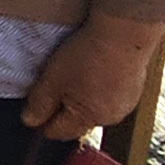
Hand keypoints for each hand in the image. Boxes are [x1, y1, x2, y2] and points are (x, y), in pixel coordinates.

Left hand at [21, 15, 164, 137]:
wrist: (124, 31)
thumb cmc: (87, 54)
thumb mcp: (53, 78)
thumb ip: (40, 103)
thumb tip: (30, 121)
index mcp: (87, 118)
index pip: (58, 132)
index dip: (42, 122)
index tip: (33, 108)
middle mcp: (109, 117)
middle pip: (77, 122)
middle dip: (63, 110)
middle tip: (54, 85)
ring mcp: (125, 104)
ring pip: (95, 109)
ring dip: (83, 98)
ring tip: (76, 74)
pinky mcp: (134, 89)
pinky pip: (111, 95)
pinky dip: (100, 88)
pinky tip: (95, 69)